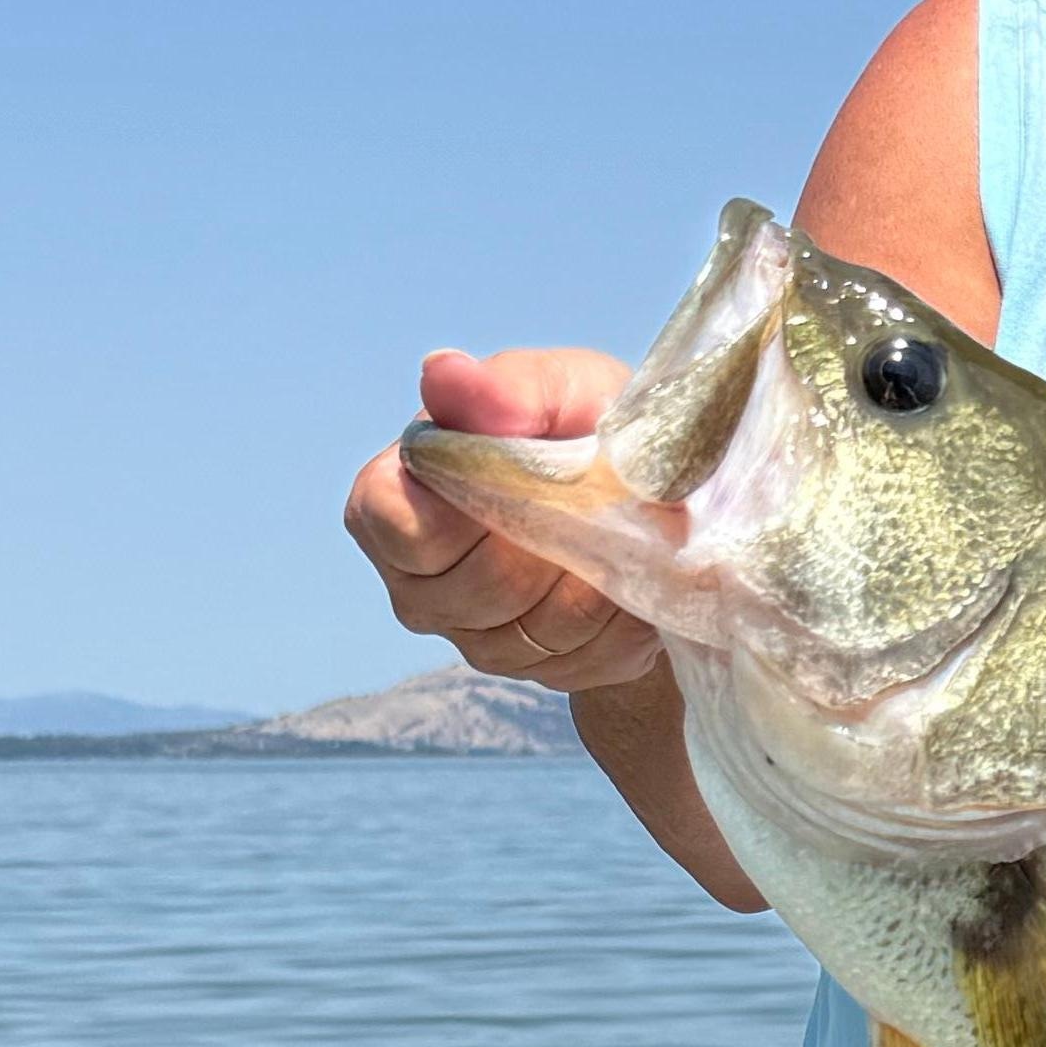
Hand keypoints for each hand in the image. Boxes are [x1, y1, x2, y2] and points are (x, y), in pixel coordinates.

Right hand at [343, 344, 657, 692]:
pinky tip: (632, 577)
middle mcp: (416, 583)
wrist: (653, 497)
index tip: (534, 468)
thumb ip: (507, 388)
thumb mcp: (560, 388)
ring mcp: (472, 638)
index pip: (404, 529)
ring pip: (540, 631)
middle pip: (484, 588)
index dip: (477, 506)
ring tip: (625, 531)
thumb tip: (443, 373)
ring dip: (599, 579)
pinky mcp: (533, 673)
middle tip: (606, 495)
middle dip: (557, 541)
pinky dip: (623, 618)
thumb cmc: (584, 424)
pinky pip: (585, 661)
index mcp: (392, 501)